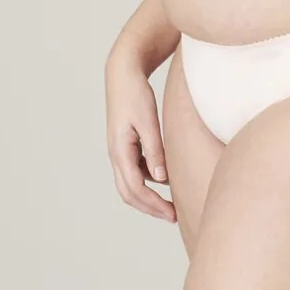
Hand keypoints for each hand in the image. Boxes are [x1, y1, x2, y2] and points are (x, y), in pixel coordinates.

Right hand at [104, 48, 176, 223]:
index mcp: (119, 151)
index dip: (153, 205)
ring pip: (131, 183)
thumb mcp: (148, 121)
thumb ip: (154, 149)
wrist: (123, 73)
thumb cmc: (136, 94)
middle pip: (129, 192)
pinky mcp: (126, 144)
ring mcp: (119, 150)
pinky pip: (135, 170)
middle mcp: (116, 154)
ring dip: (148, 196)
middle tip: (173, 216)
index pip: (134, 189)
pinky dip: (149, 180)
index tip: (172, 214)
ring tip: (172, 203)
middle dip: (150, 207)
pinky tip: (166, 179)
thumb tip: (161, 178)